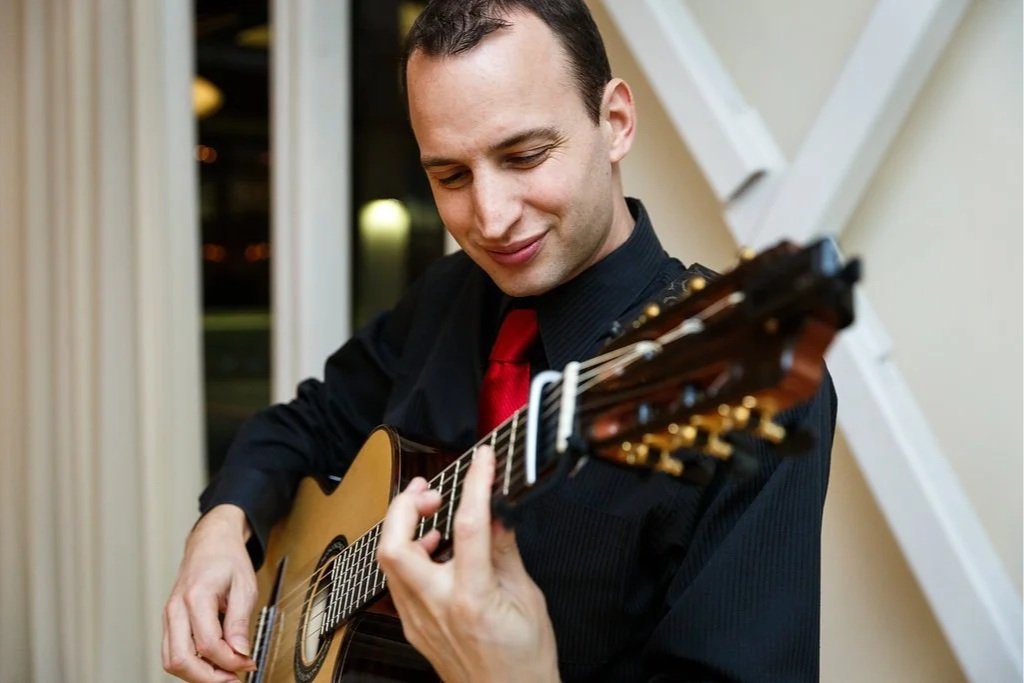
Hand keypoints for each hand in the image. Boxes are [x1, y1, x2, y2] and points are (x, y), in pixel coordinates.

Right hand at [162, 504, 258, 681]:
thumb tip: (241, 653)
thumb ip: (240, 621)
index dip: (229, 661)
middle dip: (208, 677)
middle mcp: (176, 609)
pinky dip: (191, 664)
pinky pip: (172, 652)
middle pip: (180, 660)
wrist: (210, 543)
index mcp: (196, 596)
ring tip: (225, 673)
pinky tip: (213, 663)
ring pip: (171, 661)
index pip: (207, 644)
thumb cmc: (227, 560)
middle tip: (234, 678)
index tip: (249, 663)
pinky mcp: (170, 622)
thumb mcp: (245, 587)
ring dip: (197, 675)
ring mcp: (169, 616)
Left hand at [377, 446, 560, 682]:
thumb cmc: (525, 661)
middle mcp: (436, 609)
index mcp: (472, 599)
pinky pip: (398, 581)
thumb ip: (506, 550)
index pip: (466, 526)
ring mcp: (419, 620)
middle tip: (430, 488)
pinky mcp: (413, 627)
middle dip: (404, 506)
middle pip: (393, 546)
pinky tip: (433, 547)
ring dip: (404, 528)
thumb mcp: (528, 598)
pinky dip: (410, 554)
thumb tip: (496, 510)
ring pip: (388, 562)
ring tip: (432, 513)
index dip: (474, 484)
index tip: (483, 460)